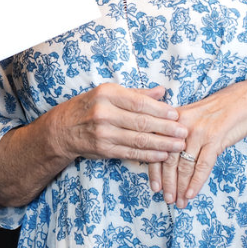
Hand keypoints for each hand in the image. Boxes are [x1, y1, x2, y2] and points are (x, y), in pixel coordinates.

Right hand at [49, 82, 187, 164]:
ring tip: (179, 146)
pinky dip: (148, 155)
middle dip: (166, 129)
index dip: (160, 110)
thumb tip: (161, 91)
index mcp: (107, 94)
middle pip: (141, 122)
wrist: (62, 129)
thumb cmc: (89, 107)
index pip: (139, 103)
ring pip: (138, 140)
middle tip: (184, 132)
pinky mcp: (104, 150)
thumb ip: (136, 93)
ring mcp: (103, 133)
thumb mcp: (108, 93)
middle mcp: (104, 113)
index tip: (176, 115)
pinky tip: (162, 155)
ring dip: (162, 144)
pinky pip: (130, 153)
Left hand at [153, 77, 246, 207]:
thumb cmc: (219, 110)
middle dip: (167, 183)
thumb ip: (180, 133)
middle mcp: (182, 125)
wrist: (246, 99)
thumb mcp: (194, 116)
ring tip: (180, 202)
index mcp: (173, 119)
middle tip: (167, 199)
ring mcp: (198, 132)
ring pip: (184, 165)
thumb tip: (170, 159)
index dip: (154, 171)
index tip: (154, 188)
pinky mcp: (214, 138)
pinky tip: (192, 194)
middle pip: (169, 159)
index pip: (158, 148)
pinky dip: (196, 182)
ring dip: (181, 187)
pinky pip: (202, 165)